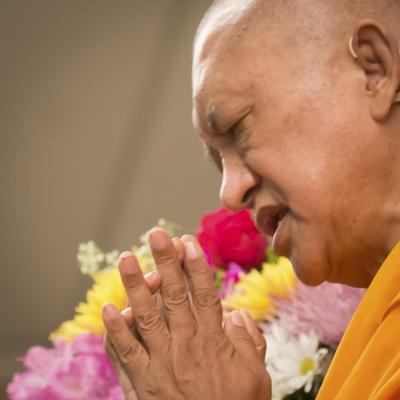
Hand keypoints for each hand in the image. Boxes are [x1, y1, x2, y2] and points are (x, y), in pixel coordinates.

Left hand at [102, 229, 270, 399]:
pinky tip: (106, 308)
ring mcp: (161, 363)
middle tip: (156, 234)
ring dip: (134, 285)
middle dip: (165, 262)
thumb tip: (237, 314)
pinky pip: (125, 353)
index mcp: (214, 342)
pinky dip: (115, 330)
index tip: (188, 241)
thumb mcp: (257, 377)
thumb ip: (250, 342)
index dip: (196, 266)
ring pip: (146, 316)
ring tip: (126, 256)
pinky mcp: (141, 382)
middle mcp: (186, 346)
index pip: (205, 295)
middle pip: (174, 296)